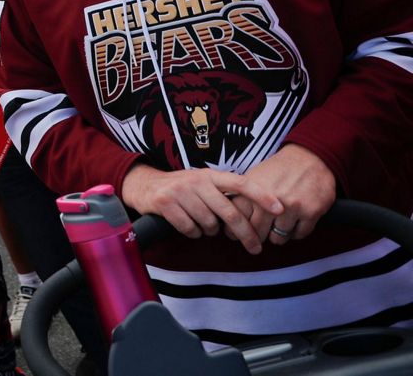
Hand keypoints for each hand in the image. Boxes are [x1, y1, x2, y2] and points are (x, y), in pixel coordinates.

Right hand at [121, 164, 282, 254]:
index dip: (262, 195)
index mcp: (210, 175)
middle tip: (255, 247)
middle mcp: (197, 181)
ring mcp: (180, 191)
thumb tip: (252, 216)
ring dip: (209, 231)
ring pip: (209, 224)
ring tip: (202, 226)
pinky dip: (192, 233)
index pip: (241, 183)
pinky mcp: (165, 203)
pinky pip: (189, 228)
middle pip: (229, 212)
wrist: (144, 184)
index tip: (280, 208)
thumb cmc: (181, 188)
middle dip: (246, 233)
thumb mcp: (202, 184)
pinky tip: (188, 226)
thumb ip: (223, 195)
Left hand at [238, 144, 334, 244]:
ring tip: (277, 228)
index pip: (238, 219)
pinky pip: (299, 235)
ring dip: (277, 236)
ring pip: (278, 238)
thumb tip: (228, 216)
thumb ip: (242, 196)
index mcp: (253, 192)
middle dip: (257, 237)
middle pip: (257, 233)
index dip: (235, 230)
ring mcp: (292, 208)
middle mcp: (270, 201)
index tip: (237, 235)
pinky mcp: (311, 212)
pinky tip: (294, 224)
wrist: (309, 157)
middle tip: (259, 236)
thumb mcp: (254, 177)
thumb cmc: (278, 169)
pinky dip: (295, 233)